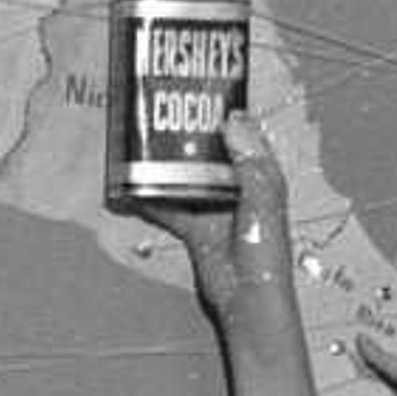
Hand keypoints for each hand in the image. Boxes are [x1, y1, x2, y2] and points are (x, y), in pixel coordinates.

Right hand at [131, 108, 298, 321]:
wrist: (248, 300)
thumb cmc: (264, 253)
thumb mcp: (262, 199)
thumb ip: (248, 160)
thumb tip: (233, 119)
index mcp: (262, 177)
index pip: (245, 137)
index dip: (227, 118)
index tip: (202, 95)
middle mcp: (239, 189)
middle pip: (212, 155)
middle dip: (191, 138)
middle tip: (163, 115)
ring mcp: (217, 210)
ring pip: (189, 179)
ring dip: (169, 166)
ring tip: (144, 144)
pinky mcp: (198, 230)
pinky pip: (171, 209)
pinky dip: (152, 200)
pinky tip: (132, 188)